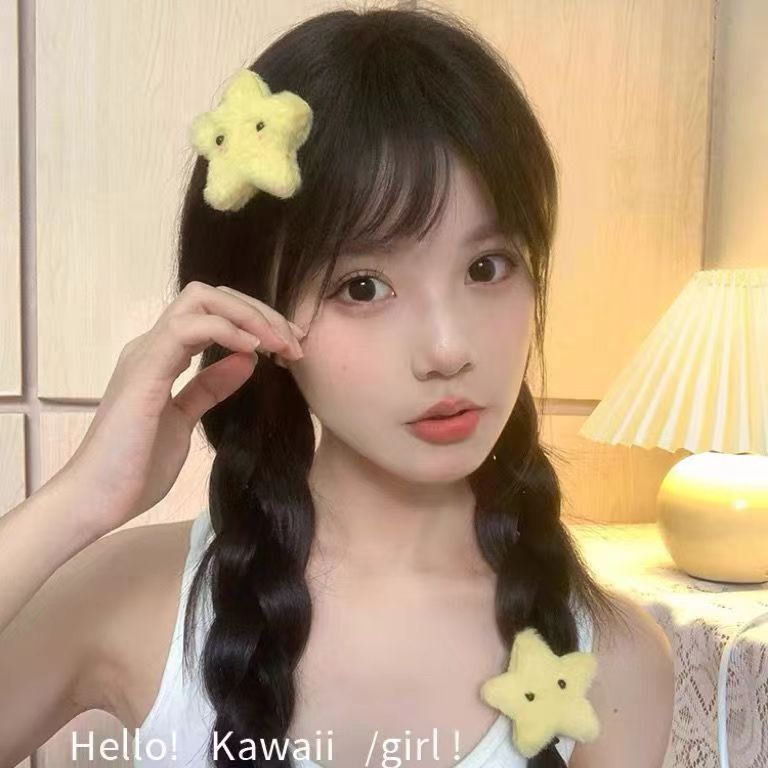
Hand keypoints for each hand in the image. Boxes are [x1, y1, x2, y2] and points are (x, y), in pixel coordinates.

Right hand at [59, 281, 305, 535]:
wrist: (95, 499)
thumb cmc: (136, 466)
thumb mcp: (186, 420)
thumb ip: (210, 387)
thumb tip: (248, 361)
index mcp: (162, 355)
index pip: (213, 313)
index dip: (256, 321)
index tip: (290, 347)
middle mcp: (152, 345)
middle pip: (211, 296)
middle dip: (259, 311)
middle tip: (294, 342)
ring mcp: (146, 354)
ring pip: (200, 300)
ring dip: (249, 317)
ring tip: (280, 345)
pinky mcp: (144, 371)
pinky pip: (187, 329)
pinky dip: (226, 331)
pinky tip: (253, 351)